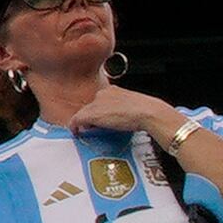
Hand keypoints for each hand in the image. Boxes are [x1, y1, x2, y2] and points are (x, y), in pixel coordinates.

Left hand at [67, 85, 189, 144]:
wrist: (148, 112)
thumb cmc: (148, 111)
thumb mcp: (135, 107)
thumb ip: (126, 110)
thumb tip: (125, 120)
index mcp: (114, 89)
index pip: (101, 100)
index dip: (100, 111)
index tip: (102, 120)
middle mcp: (103, 93)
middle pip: (91, 106)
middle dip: (92, 117)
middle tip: (94, 128)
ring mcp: (96, 103)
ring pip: (84, 113)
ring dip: (84, 122)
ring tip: (86, 131)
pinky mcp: (91, 114)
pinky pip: (76, 120)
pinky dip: (74, 126)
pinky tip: (76, 133)